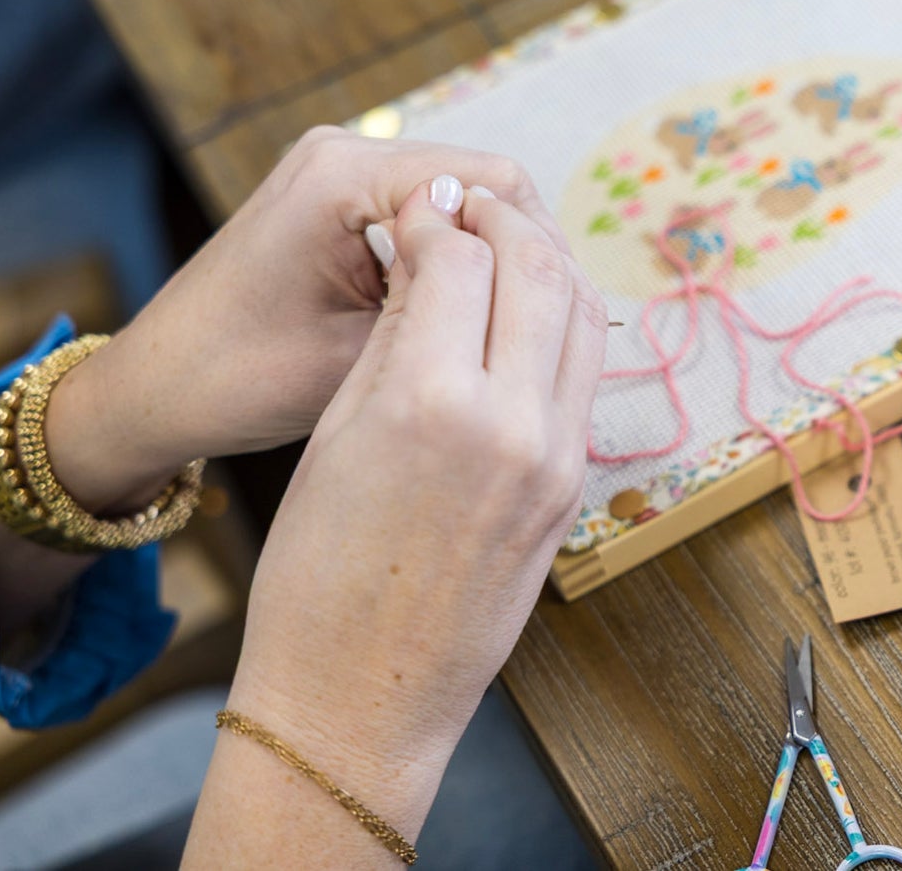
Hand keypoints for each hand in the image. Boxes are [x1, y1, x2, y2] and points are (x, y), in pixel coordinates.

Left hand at [48, 126, 570, 509]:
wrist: (149, 391)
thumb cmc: (239, 382)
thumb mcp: (364, 358)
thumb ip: (452, 315)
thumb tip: (549, 304)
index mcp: (345, 176)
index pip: (493, 185)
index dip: (538, 249)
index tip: (562, 319)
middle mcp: (342, 151)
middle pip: (483, 181)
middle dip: (520, 251)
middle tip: (549, 326)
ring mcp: (336, 167)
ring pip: (461, 196)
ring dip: (491, 255)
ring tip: (515, 324)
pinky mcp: (336, 194)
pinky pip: (424, 210)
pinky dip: (455, 256)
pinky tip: (472, 310)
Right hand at [188, 177, 605, 855]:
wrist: (360, 692)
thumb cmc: (318, 570)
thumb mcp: (338, 432)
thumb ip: (396, 335)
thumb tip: (430, 253)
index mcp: (430, 402)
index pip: (459, 258)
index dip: (435, 220)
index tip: (418, 210)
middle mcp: (511, 422)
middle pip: (537, 270)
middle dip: (504, 222)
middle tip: (470, 209)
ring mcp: (556, 456)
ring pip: (580, 314)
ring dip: (547, 263)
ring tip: (504, 248)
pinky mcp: (575, 485)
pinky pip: (583, 374)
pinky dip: (562, 325)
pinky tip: (525, 315)